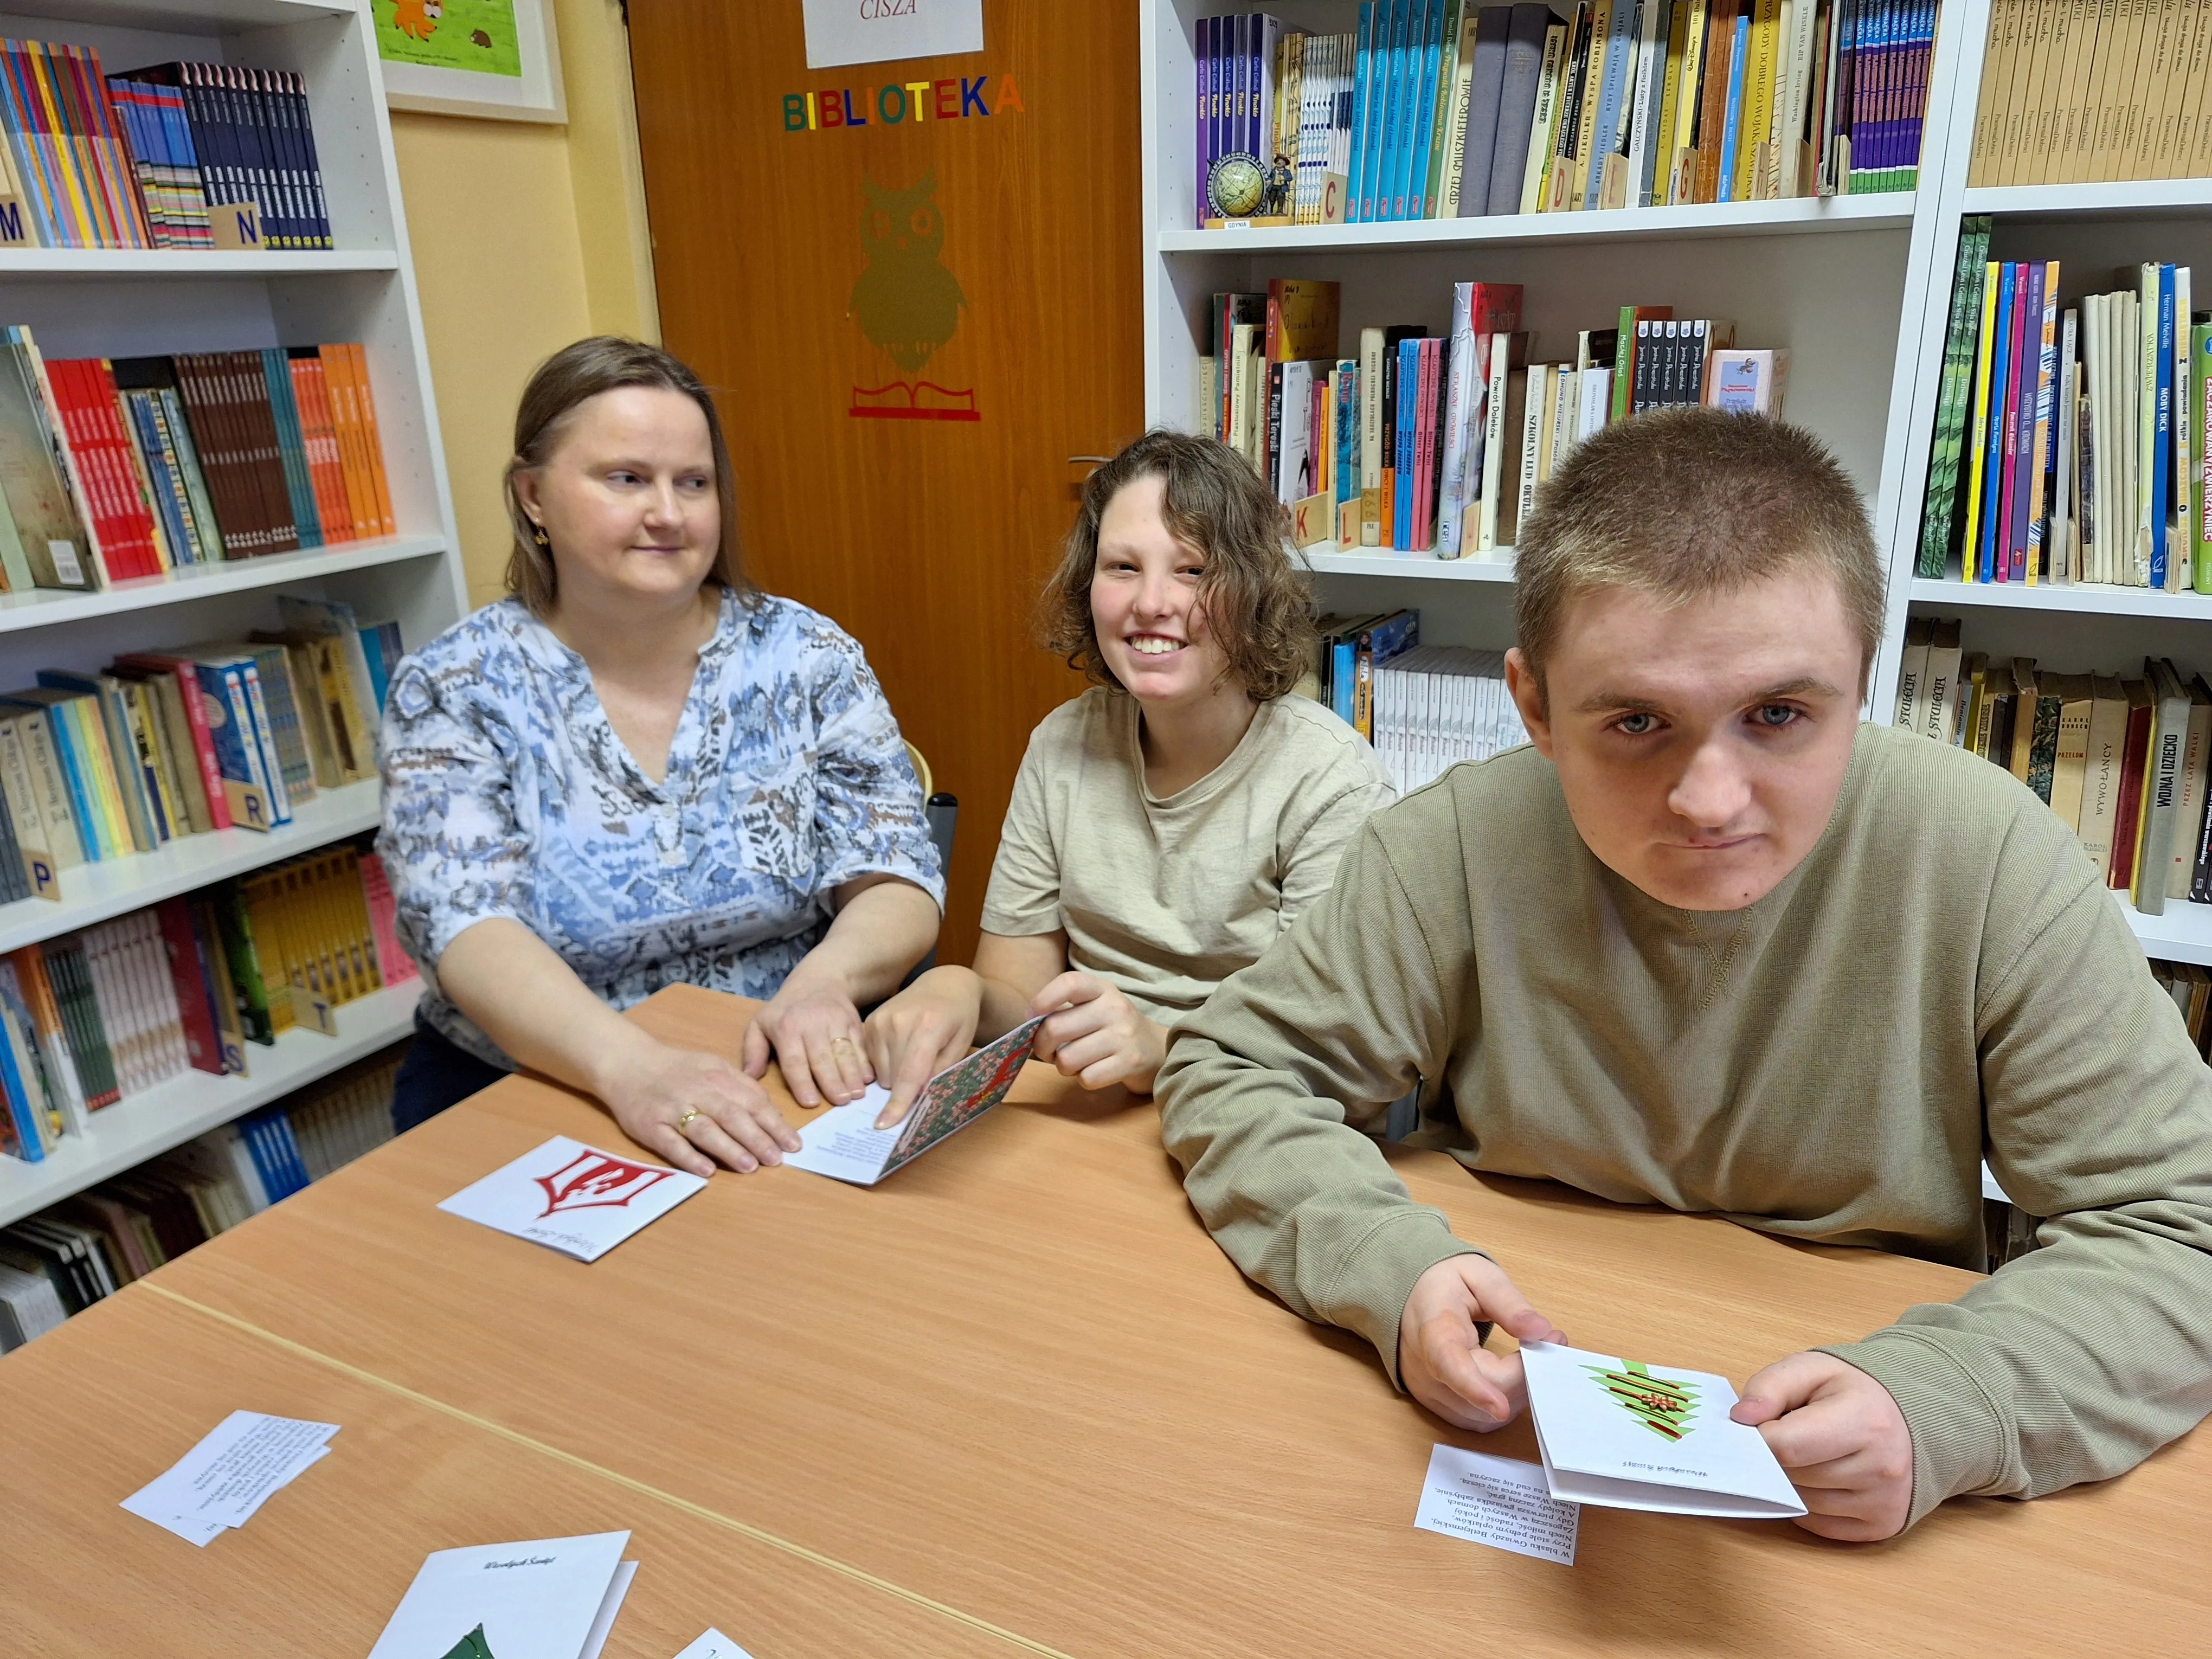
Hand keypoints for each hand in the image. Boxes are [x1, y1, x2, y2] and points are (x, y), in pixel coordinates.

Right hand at [600, 1042, 800, 1176]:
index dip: (774, 1123)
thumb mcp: (713, 1066)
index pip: (752, 1101)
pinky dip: (689, 1157)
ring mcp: (671, 1109)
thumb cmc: (678, 1069)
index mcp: (717, 1076)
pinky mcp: (649, 1126)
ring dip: (729, 1149)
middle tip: (777, 1159)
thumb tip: (773, 1114)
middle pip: (732, 1116)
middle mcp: (697, 1091)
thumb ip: (742, 1087)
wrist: (627, 1063)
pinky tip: (707, 1171)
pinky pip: (671, 1143)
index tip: (793, 1143)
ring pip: (705, 1130)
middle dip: (758, 1138)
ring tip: (751, 1167)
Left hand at [743, 967, 869, 1106]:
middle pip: (822, 1058)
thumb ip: (753, 1050)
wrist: (819, 979)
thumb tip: (749, 1077)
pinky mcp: (853, 1021)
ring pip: (844, 1052)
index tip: (810, 1103)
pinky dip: (865, 1062)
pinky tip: (868, 1079)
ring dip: (851, 1075)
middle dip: (832, 1082)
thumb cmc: (786, 1010)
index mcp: (786, 1028)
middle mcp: (812, 1023)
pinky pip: (860, 1044)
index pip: (794, 1060)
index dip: (802, 1082)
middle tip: (840, 1102)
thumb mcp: (760, 1023)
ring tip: (856, 1095)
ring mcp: (836, 1021)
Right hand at [862, 966, 982, 1127]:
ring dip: (895, 1076)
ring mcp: (880, 1020)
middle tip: (926, 1070)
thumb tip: (916, 1098)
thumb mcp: (960, 1045)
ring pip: (880, 1073)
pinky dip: (885, 1064)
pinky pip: (871, 1061)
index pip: (909, 1074)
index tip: (885, 1124)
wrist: (945, 984)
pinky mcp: (868, 1022)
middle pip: (892, 1078)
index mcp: (928, 1026)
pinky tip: (901, 1049)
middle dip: (907, 1087)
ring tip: (914, 1054)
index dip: (898, 1102)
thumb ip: (939, 1072)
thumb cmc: (959, 1017)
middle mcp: (898, 1022)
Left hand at [1028, 972, 1166, 1093]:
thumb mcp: (1095, 1007)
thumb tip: (1027, 1024)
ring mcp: (1124, 1035)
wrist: (1158, 1049)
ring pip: (1068, 1058)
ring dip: (1063, 1067)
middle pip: (1056, 1027)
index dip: (1043, 999)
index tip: (1032, 1016)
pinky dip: (1083, 1079)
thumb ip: (1065, 1010)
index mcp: (1102, 989)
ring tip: (1074, 1063)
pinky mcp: (1131, 1062)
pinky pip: (1087, 1077)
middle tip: (1048, 1052)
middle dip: (1042, 1046)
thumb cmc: (1113, 1028)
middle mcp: (1115, 1008)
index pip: (1069, 983)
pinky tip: (1093, 1071)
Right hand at [1397, 1254, 1566, 1431]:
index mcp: (1433, 1329)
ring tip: (1534, 1358)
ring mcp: (1429, 1393)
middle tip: (1553, 1341)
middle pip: (1479, 1396)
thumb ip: (1509, 1302)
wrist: (1410, 1297)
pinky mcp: (1438, 1405)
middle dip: (1525, 1376)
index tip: (1500, 1408)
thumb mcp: (1478, 1275)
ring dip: (1517, 1394)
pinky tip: (1515, 1378)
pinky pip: (1477, 1420)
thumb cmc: (1444, 1284)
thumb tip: (1540, 1331)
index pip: (1447, 1363)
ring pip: (1481, 1417)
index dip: (1474, 1389)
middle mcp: (1425, 1370)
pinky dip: (1503, 1405)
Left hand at [1732, 1351, 1912, 1541]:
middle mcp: (1882, 1468)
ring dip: (1790, 1481)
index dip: (1758, 1438)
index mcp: (1866, 1421)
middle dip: (1775, 1458)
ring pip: (1802, 1504)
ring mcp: (1885, 1502)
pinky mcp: (1882, 1526)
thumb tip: (1740, 1419)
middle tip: (1784, 1436)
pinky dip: (1807, 1504)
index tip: (1754, 1427)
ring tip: (1809, 1453)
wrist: (1911, 1418)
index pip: (1786, 1446)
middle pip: (1792, 1477)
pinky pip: (1818, 1525)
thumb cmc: (1854, 1392)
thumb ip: (1770, 1386)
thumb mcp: (1812, 1369)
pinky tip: (1820, 1477)